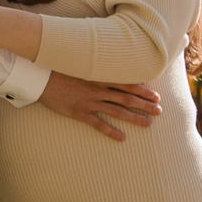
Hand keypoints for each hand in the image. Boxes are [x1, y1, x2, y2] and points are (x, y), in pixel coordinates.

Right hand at [37, 72, 160, 139]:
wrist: (41, 77)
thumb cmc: (59, 68)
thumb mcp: (79, 63)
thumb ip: (94, 66)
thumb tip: (107, 64)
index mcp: (100, 76)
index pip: (127, 83)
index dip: (144, 90)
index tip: (157, 96)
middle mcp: (98, 89)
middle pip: (127, 98)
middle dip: (145, 105)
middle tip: (160, 111)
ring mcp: (90, 101)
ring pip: (117, 111)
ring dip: (134, 118)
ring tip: (148, 124)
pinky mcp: (79, 112)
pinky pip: (99, 124)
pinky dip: (111, 132)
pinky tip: (122, 138)